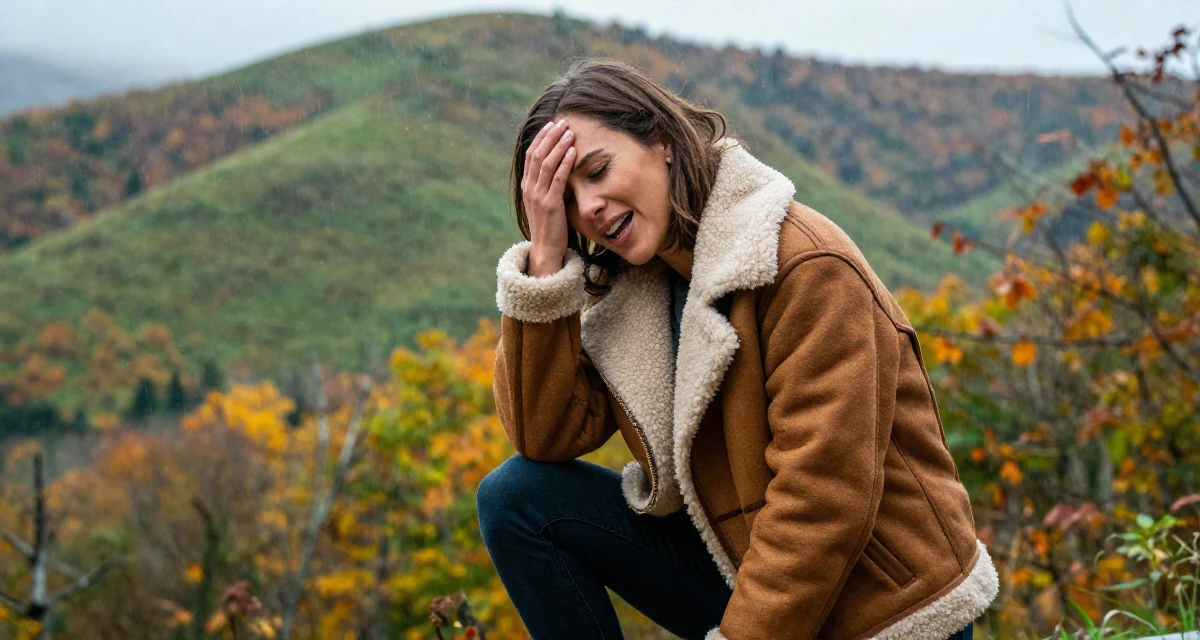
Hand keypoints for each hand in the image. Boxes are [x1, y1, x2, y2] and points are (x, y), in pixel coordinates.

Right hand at [521, 119, 575, 275]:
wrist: (546, 248)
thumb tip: (563, 166)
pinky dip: (565, 163)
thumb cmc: (550, 225)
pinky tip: (573, 151)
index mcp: (527, 186)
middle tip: (563, 122)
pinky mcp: (550, 204)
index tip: (553, 125)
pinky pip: (557, 179)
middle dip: (550, 136)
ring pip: (546, 163)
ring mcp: (538, 196)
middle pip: (537, 154)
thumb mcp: (547, 201)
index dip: (542, 138)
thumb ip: (550, 184)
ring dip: (558, 145)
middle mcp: (529, 188)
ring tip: (569, 132)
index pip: (531, 155)